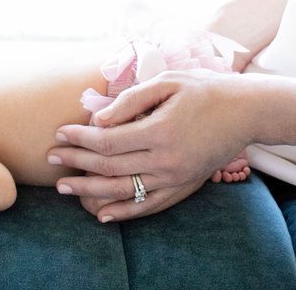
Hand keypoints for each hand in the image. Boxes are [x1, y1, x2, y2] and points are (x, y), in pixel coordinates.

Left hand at [48, 68, 251, 221]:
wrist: (245, 112)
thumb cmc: (204, 89)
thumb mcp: (167, 82)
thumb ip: (131, 101)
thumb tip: (99, 120)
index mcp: (160, 131)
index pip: (108, 141)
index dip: (80, 138)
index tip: (60, 133)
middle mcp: (166, 161)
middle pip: (110, 167)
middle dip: (76, 163)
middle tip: (51, 158)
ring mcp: (175, 178)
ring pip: (124, 191)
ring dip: (90, 190)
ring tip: (64, 187)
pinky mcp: (183, 187)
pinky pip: (148, 206)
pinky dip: (123, 212)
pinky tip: (102, 213)